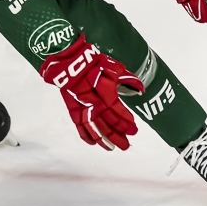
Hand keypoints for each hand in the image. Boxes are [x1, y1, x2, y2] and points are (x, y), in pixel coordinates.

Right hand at [40, 35, 143, 150]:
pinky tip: (93, 142)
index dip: (125, 120)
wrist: (67, 58)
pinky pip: (78, 123)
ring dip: (102, 138)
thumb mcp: (112, 66)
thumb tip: (140, 89)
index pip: (115, 109)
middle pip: (105, 121)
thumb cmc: (91, 60)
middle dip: (116, 134)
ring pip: (92, 126)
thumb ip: (127, 79)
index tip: (133, 127)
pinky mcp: (71, 106)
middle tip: (127, 144)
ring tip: (112, 147)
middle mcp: (91, 99)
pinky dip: (85, 134)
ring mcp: (80, 104)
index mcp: (102, 89)